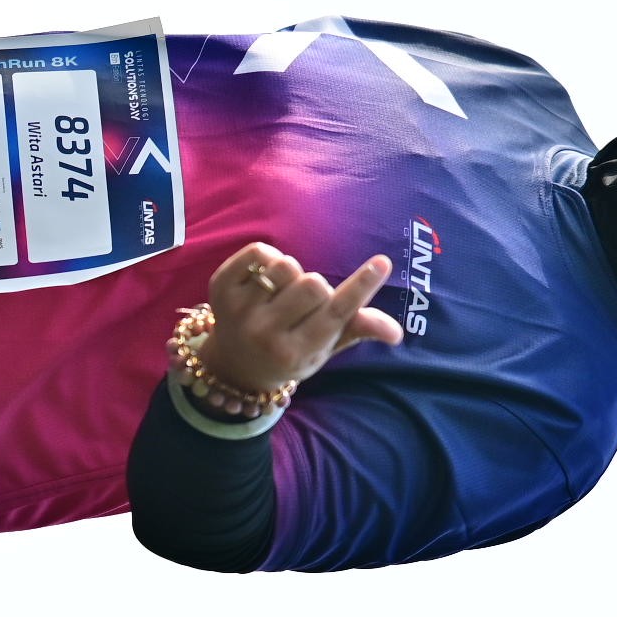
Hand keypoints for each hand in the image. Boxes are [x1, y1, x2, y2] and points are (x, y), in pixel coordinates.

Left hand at [179, 243, 403, 398]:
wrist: (235, 365)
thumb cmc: (290, 352)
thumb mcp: (324, 349)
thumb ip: (357, 331)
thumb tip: (396, 332)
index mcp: (296, 352)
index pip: (336, 313)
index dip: (362, 286)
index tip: (381, 263)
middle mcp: (266, 334)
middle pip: (314, 284)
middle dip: (317, 287)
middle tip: (306, 302)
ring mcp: (239, 312)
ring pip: (285, 266)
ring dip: (292, 272)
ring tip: (284, 291)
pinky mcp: (220, 288)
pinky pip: (257, 252)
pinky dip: (267, 256)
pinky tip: (265, 277)